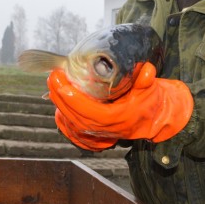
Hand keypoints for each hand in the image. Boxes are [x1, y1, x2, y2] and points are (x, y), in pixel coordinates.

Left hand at [47, 62, 193, 149]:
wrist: (152, 120)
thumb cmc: (149, 103)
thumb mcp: (151, 91)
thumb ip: (146, 81)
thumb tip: (147, 70)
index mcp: (117, 118)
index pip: (90, 111)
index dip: (73, 97)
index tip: (61, 80)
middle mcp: (105, 128)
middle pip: (75, 115)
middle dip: (60, 96)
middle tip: (52, 77)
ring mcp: (98, 133)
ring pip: (71, 121)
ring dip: (59, 103)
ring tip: (52, 84)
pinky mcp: (94, 132)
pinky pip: (72, 127)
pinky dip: (62, 115)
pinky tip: (56, 100)